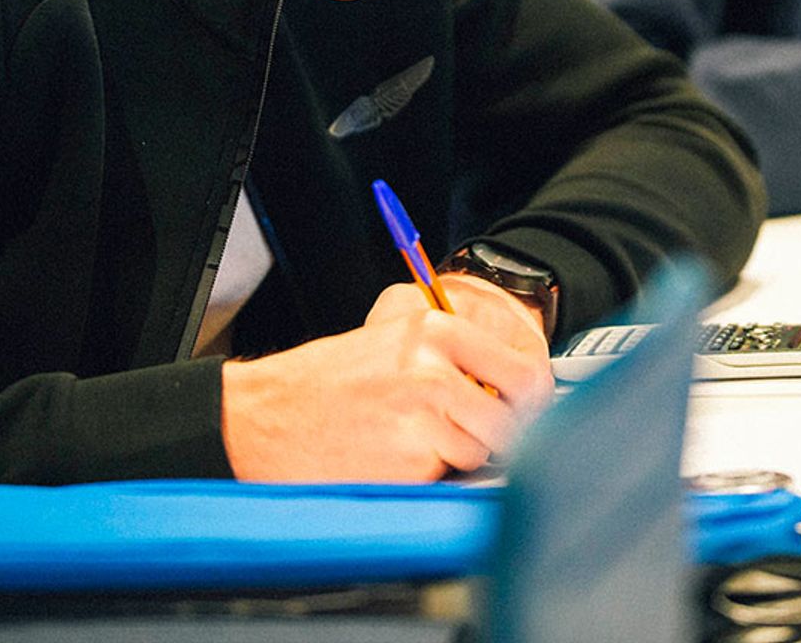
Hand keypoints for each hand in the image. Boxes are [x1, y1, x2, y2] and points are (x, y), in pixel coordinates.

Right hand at [221, 284, 552, 483]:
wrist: (266, 417)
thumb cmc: (329, 382)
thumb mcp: (395, 342)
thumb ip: (454, 356)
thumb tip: (514, 386)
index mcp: (435, 328)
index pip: (523, 369)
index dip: (534, 398)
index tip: (530, 411)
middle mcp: (436, 366)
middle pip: (514, 414)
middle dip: (504, 430)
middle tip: (483, 433)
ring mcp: (424, 413)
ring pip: (483, 447)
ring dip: (461, 453)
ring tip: (417, 438)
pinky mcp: (411, 457)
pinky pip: (448, 473)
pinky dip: (432, 473)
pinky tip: (396, 455)